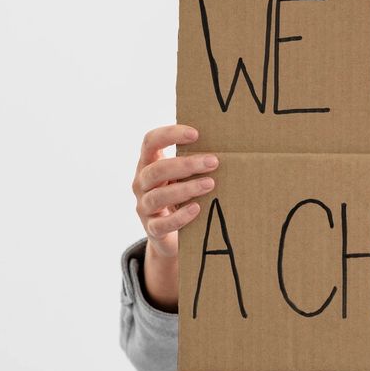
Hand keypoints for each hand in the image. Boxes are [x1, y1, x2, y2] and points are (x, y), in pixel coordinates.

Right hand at [132, 124, 217, 310]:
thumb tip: (227, 147)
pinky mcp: (152, 230)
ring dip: (186, 189)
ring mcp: (144, 207)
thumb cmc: (180, 197)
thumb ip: (193, 163)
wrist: (170, 237)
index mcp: (148, 164)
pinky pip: (162, 224)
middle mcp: (141, 184)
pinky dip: (180, 216)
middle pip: (156, 170)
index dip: (170, 135)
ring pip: (158, 196)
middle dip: (185, 165)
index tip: (195, 134)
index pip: (150, 142)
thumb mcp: (181, 177)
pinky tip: (197, 209)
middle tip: (213, 162)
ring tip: (210, 184)